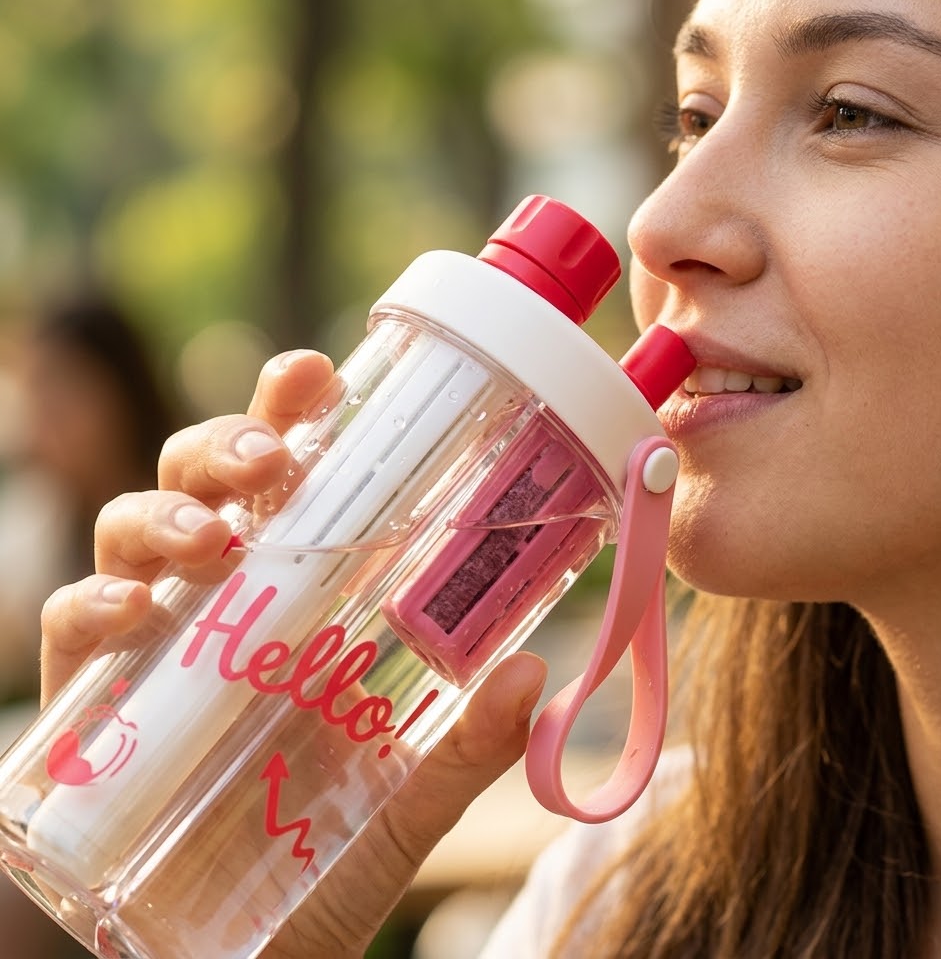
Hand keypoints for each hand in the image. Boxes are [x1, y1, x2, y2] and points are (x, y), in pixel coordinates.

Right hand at [39, 348, 546, 957]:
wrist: (226, 956)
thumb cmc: (315, 861)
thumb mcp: (401, 805)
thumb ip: (463, 751)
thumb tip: (535, 675)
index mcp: (297, 591)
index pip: (293, 478)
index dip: (292, 412)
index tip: (318, 371)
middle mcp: (222, 595)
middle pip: (207, 478)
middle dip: (229, 445)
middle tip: (272, 462)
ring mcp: (154, 637)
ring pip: (135, 526)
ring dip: (167, 513)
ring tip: (213, 537)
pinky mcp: (92, 696)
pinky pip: (76, 625)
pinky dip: (96, 606)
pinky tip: (137, 615)